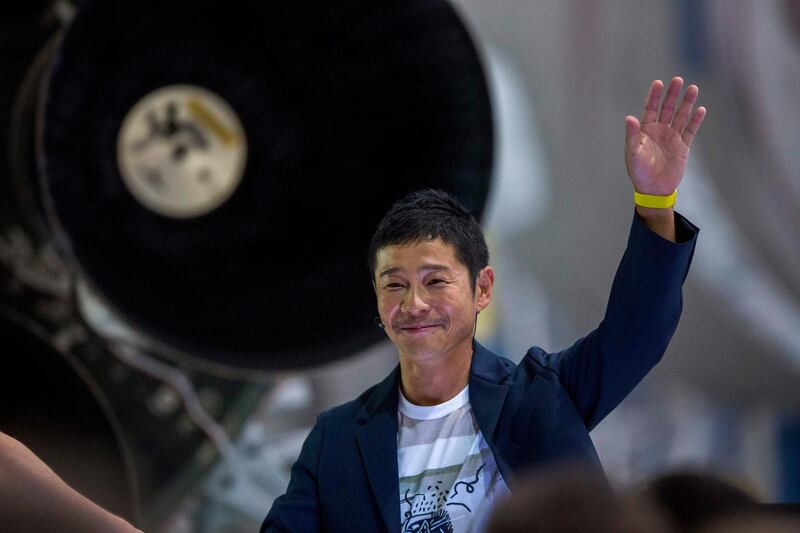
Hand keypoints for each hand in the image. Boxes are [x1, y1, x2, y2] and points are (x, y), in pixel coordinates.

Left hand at [624, 77, 705, 195]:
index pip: (650, 108)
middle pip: (667, 108)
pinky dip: (696, 120)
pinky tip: (700, 109)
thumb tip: (629, 118)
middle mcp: (659, 130)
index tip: (658, 82)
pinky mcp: (683, 146)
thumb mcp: (632, 153)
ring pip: (681, 116)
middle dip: (672, 94)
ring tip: (693, 88)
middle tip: (678, 79)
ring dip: (687, 103)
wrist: (654, 189)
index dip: (654, 96)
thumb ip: (632, 135)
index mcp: (645, 130)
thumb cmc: (639, 172)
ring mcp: (672, 137)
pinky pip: (691, 130)